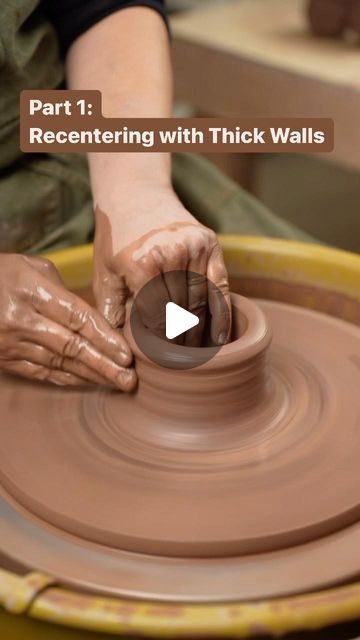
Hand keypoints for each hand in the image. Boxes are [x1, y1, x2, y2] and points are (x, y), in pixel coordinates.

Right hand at [0, 254, 136, 389]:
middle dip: (104, 365)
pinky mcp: (5, 359)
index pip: (76, 318)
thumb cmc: (1, 274)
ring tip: (116, 384)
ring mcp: (11, 343)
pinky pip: (41, 374)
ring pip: (59, 365)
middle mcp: (21, 320)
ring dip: (91, 376)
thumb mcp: (31, 266)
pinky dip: (68, 380)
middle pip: (71, 347)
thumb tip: (91, 318)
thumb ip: (63, 290)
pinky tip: (89, 383)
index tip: (126, 354)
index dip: (104, 338)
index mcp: (31, 290)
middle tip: (129, 380)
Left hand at [93, 187, 230, 345]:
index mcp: (142, 264)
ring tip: (198, 354)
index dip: (161, 342)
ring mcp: (194, 247)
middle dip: (182, 341)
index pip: (157, 318)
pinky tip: (220, 335)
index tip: (162, 359)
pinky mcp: (210, 243)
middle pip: (183, 312)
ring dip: (201, 331)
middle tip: (182, 363)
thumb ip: (110, 311)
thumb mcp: (105, 273)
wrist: (135, 194)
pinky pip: (220, 285)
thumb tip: (117, 348)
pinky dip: (222, 312)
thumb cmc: (116, 239)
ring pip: (202, 302)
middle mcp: (171, 254)